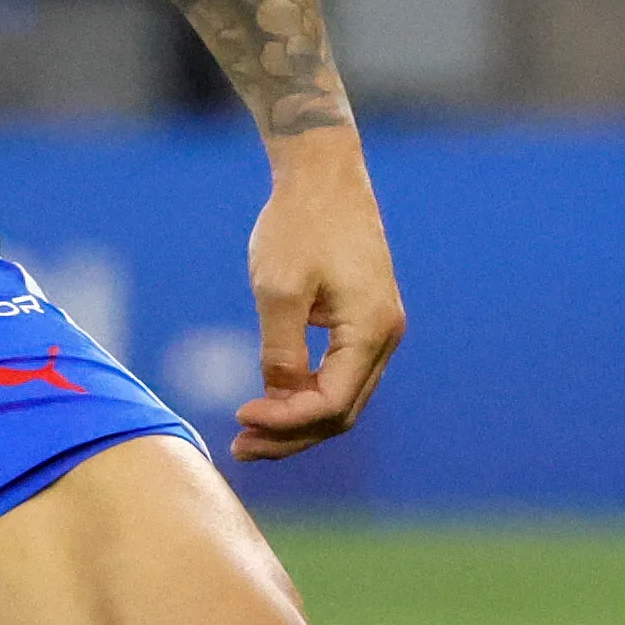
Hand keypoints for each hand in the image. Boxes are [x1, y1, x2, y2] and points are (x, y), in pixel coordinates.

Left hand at [237, 128, 406, 460]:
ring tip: (247, 437)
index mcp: (371, 330)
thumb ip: (280, 349)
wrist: (322, 176)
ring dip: (297, 422)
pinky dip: (306, 396)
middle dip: (290, 436)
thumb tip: (278, 396)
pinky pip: (339, 376)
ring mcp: (378, 331)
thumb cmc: (299, 224)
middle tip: (238, 448)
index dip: (285, 422)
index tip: (239, 416)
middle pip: (341, 413)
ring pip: (342, 400)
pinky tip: (269, 403)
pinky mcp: (363, 323)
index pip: (331, 404)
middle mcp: (385, 337)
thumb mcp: (278, 288)